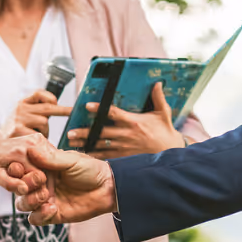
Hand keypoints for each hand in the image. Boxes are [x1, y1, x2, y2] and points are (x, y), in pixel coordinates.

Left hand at [0, 132, 48, 195]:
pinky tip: (41, 171)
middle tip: (41, 193)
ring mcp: (38, 138)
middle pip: (50, 170)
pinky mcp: (40, 137)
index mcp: (21, 154)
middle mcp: (32, 143)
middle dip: (47, 183)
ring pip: (53, 163)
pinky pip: (51, 156)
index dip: (40, 190)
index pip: (40, 178)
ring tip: (40, 182)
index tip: (37, 197)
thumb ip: (9, 184)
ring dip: (50, 175)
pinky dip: (49, 166)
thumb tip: (24, 190)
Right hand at [2, 89, 72, 138]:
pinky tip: (35, 144)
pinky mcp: (18, 131)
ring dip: (46, 131)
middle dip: (63, 110)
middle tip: (73, 111)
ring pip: (44, 122)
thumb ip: (37, 111)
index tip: (57, 102)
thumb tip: (57, 105)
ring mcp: (18, 120)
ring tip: (37, 138)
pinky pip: (39, 134)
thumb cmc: (15, 133)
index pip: (38, 93)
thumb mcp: (23, 118)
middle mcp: (19, 109)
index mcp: (22, 103)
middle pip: (47, 107)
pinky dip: (41, 140)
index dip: (50, 97)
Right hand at [13, 142, 117, 225]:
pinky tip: (52, 208)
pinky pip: (35, 219)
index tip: (19, 168)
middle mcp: (41, 184)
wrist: (108, 189)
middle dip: (24, 185)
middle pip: (18, 188)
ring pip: (23, 204)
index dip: (17, 170)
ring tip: (46, 195)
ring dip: (30, 200)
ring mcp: (45, 200)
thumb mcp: (71, 161)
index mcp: (43, 167)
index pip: (21, 169)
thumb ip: (50, 158)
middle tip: (40, 180)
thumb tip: (30, 150)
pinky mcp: (52, 215)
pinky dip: (39, 215)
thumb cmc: (92, 170)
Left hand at [66, 82, 184, 157]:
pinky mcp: (124, 158)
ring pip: (101, 145)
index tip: (87, 106)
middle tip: (70, 132)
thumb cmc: (166, 132)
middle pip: (102, 132)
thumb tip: (157, 83)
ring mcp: (124, 148)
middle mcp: (126, 135)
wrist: (171, 153)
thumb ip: (158, 98)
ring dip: (86, 144)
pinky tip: (83, 154)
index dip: (99, 109)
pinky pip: (107, 156)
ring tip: (71, 142)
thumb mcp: (164, 113)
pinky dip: (95, 155)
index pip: (113, 113)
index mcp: (134, 122)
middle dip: (85, 132)